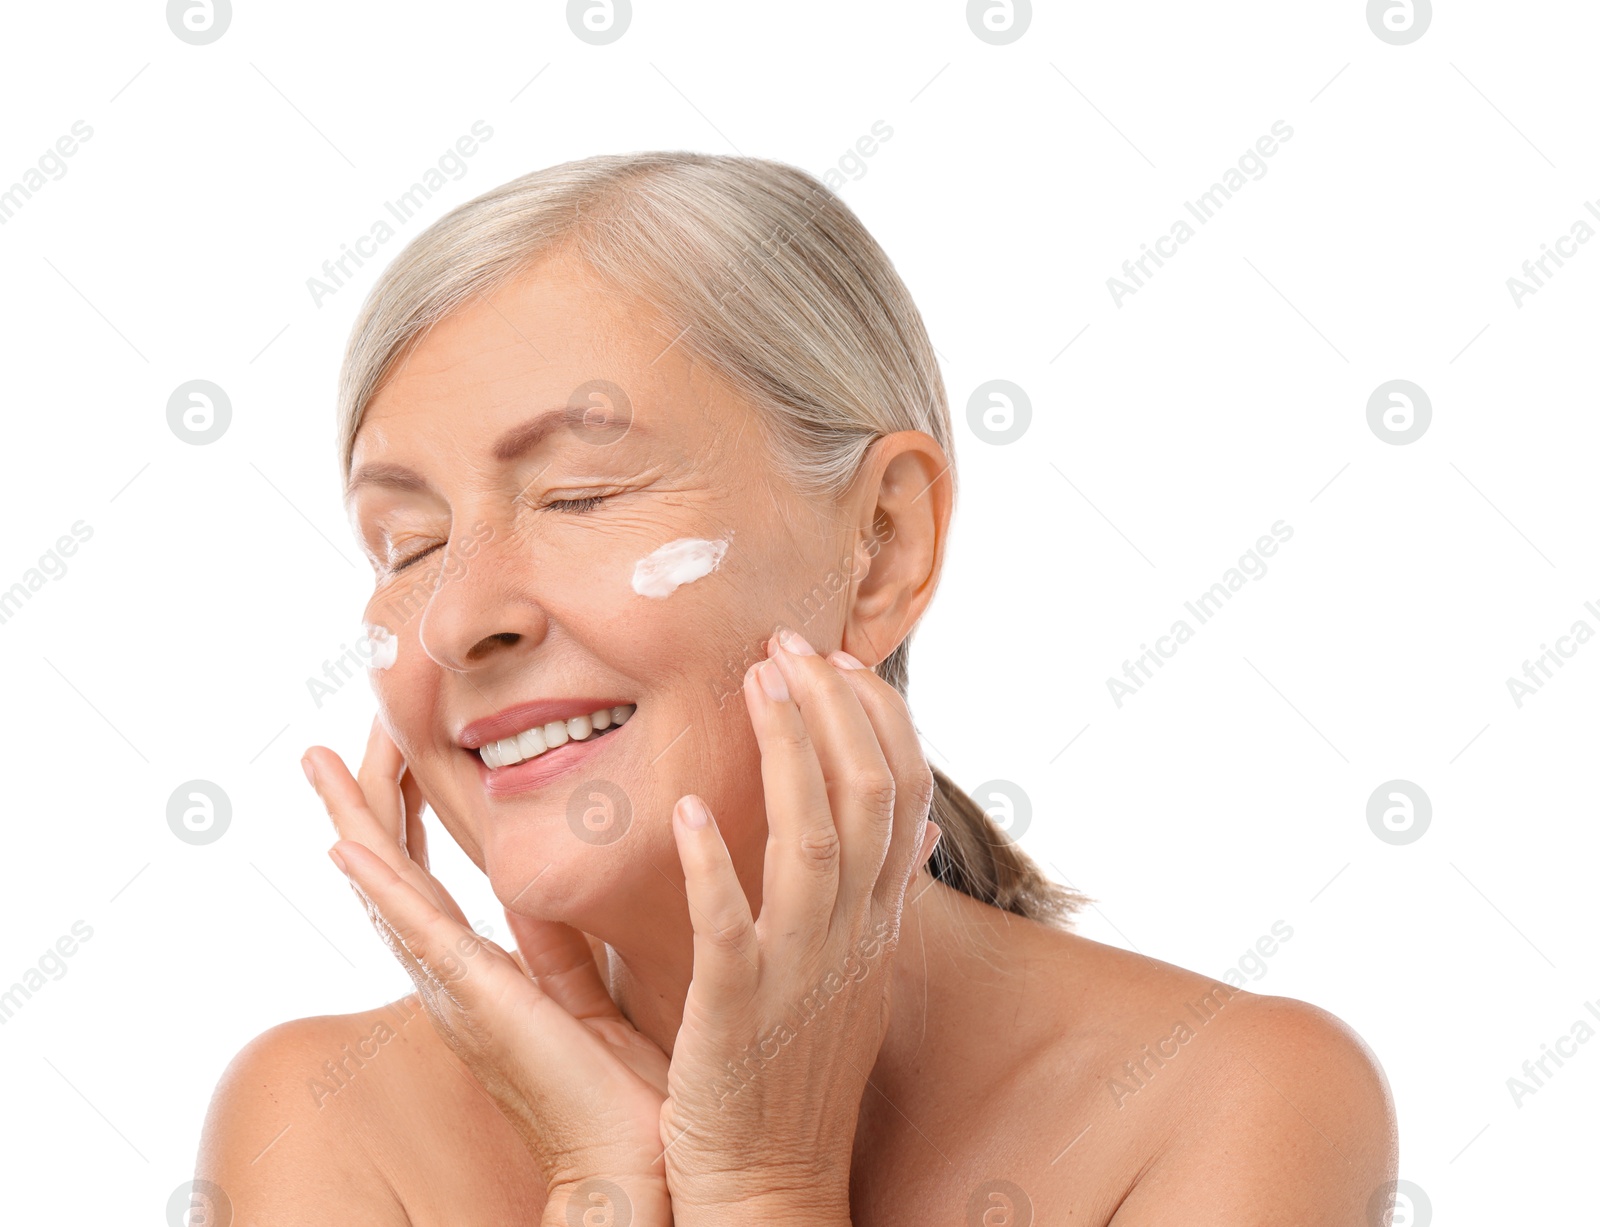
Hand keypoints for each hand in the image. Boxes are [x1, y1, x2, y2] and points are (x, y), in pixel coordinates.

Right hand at [303, 717, 673, 1226]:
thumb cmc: (612, 1092)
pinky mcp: (477, 1001)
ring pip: (389, 889)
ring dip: (352, 821)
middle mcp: (450, 977)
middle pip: (391, 872)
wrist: (625, 1163)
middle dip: (363, 801)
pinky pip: (421, 934)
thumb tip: (534, 891)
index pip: (428, 875)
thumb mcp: (583, 994)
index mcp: (477, 971)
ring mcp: (454, 988)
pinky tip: (345, 844)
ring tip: (317, 763)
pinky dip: (380, 887)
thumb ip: (556, 945)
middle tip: (330, 740)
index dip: (405, 812)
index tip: (394, 748)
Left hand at [659, 628, 941, 1225]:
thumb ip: (877, 897)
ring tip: (756, 680)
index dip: (879, 720)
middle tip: (786, 643)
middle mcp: (852, 938)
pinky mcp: (737, 1016)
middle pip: (868, 797)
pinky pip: (732, 931)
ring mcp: (801, 975)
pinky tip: (687, 812)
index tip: (841, 663)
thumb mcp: (857, 975)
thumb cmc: (798, 1071)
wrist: (773, 1185)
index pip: (903, 795)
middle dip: (833, 709)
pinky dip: (714, 869)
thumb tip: (913, 831)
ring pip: (814, 842)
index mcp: (876, 923)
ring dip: (788, 752)